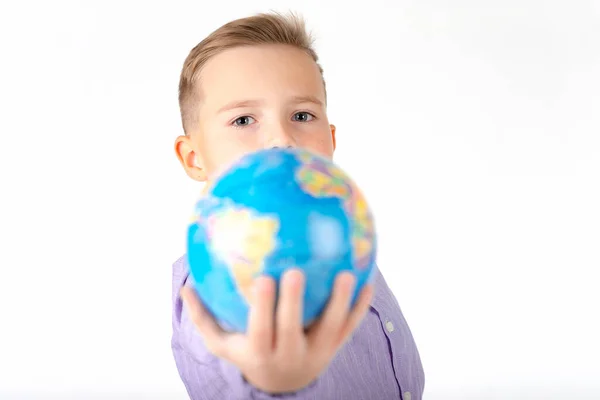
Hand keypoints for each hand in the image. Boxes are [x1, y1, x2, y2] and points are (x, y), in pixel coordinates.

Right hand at [180, 269, 373, 393]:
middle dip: (294, 303)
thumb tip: (185, 287)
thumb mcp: (224, 344)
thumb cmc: (249, 354)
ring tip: (347, 274)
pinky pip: (351, 328)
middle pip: (292, 330)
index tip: (263, 278)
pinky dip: (361, 308)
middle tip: (295, 272)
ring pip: (330, 329)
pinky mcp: (335, 349)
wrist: (282, 385)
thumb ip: (204, 318)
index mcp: (262, 352)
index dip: (263, 306)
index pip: (261, 329)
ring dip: (340, 303)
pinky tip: (369, 282)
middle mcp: (290, 355)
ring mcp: (317, 353)